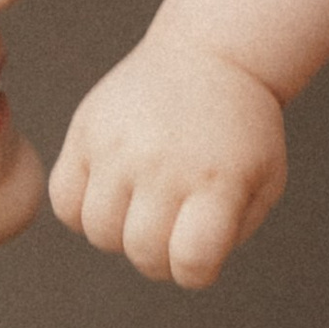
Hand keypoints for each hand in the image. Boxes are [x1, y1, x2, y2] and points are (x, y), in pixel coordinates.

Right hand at [49, 29, 286, 287]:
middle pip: (142, 253)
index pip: (191, 263)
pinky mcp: (86, 129)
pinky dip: (82, 210)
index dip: (196, 271)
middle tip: (173, 228)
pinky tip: (111, 191)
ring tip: (144, 204)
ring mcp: (119, 146)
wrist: (213, 55)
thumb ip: (230, 234)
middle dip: (159, 257)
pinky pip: (64, 201)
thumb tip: (183, 265)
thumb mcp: (264, 182)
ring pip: (99, 232)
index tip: (201, 250)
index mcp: (218, 181)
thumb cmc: (242, 131)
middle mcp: (165, 164)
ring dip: (121, 233)